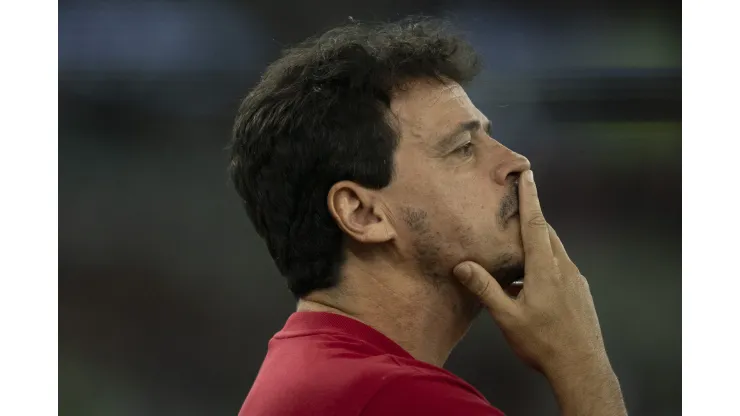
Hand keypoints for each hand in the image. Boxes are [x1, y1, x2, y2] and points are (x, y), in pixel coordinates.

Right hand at [452, 170, 606, 376]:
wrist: (582, 367)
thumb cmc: (543, 342)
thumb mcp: (507, 317)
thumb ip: (485, 289)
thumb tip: (462, 265)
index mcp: (545, 269)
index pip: (535, 224)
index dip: (530, 198)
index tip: (527, 174)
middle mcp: (564, 268)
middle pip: (546, 233)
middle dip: (531, 216)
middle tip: (514, 206)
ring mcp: (576, 280)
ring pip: (554, 250)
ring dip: (537, 241)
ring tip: (517, 243)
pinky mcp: (581, 292)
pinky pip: (560, 266)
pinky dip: (545, 260)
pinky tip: (531, 279)